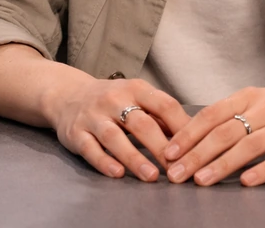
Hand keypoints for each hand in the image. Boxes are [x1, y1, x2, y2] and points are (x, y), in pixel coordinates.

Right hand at [47, 77, 191, 181]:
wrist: (68, 95)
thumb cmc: (113, 101)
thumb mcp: (138, 97)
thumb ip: (161, 115)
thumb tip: (193, 135)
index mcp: (136, 88)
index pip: (164, 104)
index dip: (180, 126)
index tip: (195, 147)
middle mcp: (114, 99)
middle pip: (141, 123)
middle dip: (161, 147)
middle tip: (177, 169)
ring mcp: (93, 116)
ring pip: (114, 137)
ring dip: (134, 158)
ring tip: (151, 176)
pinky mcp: (76, 133)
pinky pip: (90, 148)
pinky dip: (104, 162)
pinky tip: (118, 174)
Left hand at [162, 85, 264, 186]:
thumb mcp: (259, 103)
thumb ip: (232, 116)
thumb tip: (192, 136)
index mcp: (249, 96)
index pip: (211, 114)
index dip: (188, 134)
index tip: (167, 152)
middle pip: (225, 131)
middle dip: (196, 154)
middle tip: (176, 174)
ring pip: (249, 145)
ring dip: (222, 164)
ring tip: (202, 181)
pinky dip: (263, 170)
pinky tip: (246, 183)